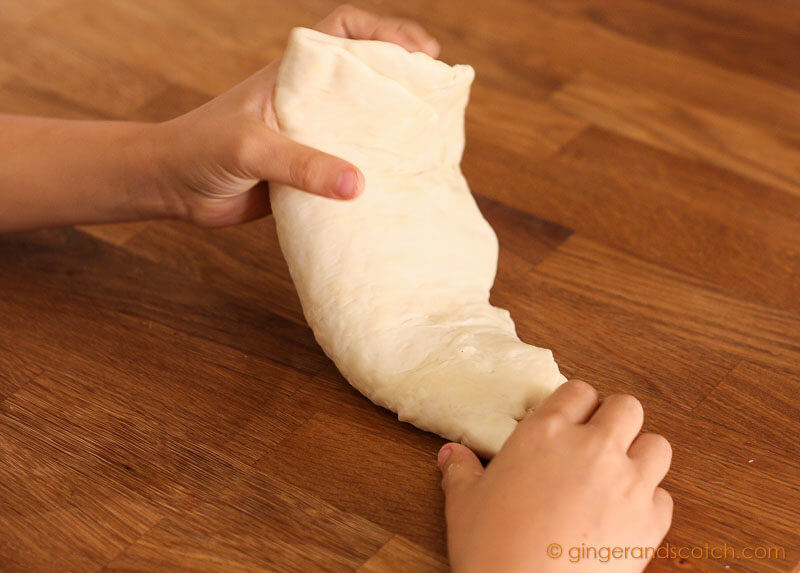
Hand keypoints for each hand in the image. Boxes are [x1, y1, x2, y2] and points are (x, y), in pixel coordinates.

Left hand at [155, 4, 440, 226]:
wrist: (172, 188)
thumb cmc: (200, 150)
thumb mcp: (250, 148)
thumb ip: (301, 164)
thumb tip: (358, 184)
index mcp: (293, 74)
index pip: (344, 30)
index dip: (386, 31)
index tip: (422, 52)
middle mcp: (307, 99)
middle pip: (366, 76)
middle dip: (404, 81)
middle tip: (438, 100)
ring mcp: (310, 136)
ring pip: (361, 125)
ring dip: (392, 132)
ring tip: (428, 145)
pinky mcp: (307, 172)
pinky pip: (347, 169)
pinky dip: (371, 175)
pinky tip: (392, 188)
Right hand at [438, 380, 672, 571]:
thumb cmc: (490, 546)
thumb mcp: (464, 503)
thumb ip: (461, 471)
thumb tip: (450, 454)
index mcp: (545, 433)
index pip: (578, 391)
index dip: (575, 404)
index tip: (570, 420)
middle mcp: (592, 448)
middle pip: (627, 407)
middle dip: (615, 420)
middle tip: (597, 442)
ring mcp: (627, 483)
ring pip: (657, 445)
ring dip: (641, 455)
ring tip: (620, 474)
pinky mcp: (650, 522)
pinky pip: (664, 496)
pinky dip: (649, 502)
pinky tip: (626, 516)